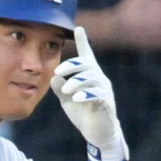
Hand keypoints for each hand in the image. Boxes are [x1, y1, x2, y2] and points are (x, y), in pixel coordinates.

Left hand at [50, 26, 127, 160]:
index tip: (78, 28)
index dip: (83, 42)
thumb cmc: (83, 113)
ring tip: (66, 89)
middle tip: (58, 71)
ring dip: (77, 82)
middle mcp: (99, 80)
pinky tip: (77, 98)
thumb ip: (60, 88)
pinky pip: (99, 95)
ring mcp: (104, 91)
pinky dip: (87, 95)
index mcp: (89, 76)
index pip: (87, 56)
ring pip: (93, 78)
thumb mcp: (67, 99)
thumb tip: (53, 77)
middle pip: (88, 65)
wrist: (97, 133)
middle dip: (72, 65)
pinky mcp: (107, 104)